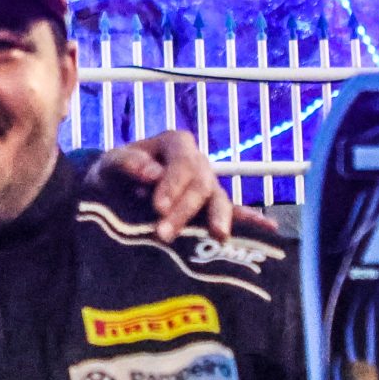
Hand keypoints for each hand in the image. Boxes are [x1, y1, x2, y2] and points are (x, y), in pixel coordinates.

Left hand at [99, 128, 266, 242]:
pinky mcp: (211, 209)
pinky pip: (235, 214)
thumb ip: (126, 163)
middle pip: (200, 185)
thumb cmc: (112, 175)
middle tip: (163, 233)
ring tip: (218, 235)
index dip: (172, 184)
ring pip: (220, 200)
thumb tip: (152, 173)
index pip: (182, 163)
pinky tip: (269, 229)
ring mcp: (208, 187)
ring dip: (217, 219)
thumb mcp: (109, 164)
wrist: (112, 193)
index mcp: (176, 144)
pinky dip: (251, 221)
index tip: (157, 206)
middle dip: (185, 210)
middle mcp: (197, 163)